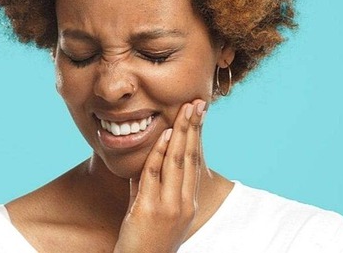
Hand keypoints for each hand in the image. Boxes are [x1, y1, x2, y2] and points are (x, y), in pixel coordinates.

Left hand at [113, 99, 206, 252]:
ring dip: (181, 133)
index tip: (199, 114)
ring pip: (177, 162)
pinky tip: (164, 134)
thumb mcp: (151, 210)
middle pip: (190, 158)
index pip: (195, 162)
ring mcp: (169, 207)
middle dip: (193, 128)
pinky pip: (155, 175)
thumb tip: (146, 164)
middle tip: (197, 103)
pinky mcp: (150, 210)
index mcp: (188, 204)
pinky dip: (160, 152)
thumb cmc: (143, 241)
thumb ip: (149, 186)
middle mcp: (183, 204)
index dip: (197, 137)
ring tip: (186, 110)